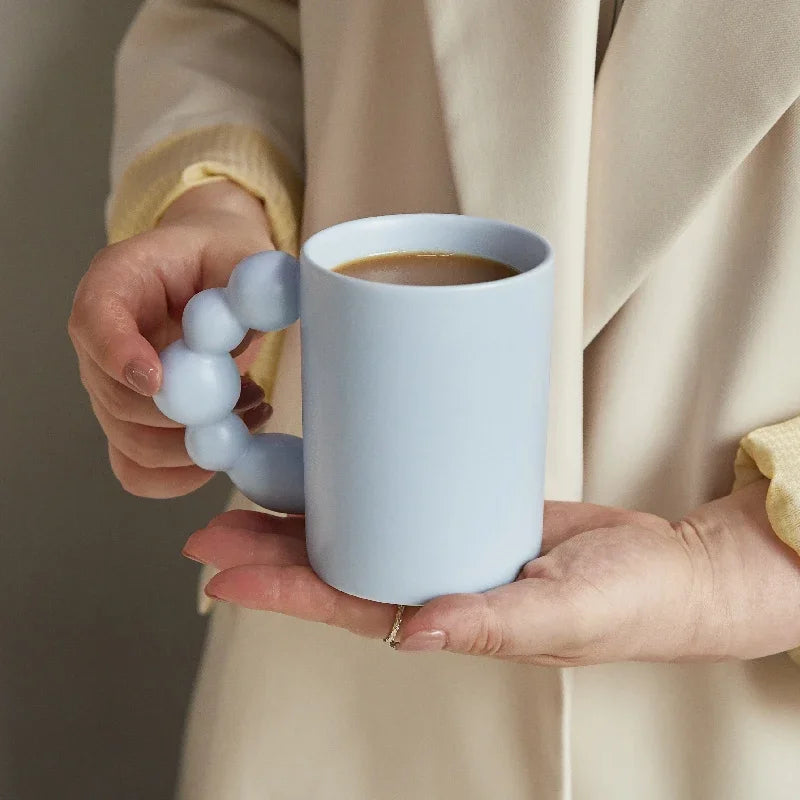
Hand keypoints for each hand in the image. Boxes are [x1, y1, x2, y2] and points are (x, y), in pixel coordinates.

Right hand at [69, 181, 274, 497]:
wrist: (211, 275)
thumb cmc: (222, 259)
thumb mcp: (244, 253)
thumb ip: (252, 280)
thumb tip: (265, 309)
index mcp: (116, 283)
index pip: (95, 320)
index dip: (119, 354)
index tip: (158, 380)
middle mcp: (100, 342)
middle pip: (116, 398)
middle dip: (187, 411)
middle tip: (250, 397)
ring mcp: (111, 390)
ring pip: (132, 443)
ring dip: (198, 445)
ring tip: (253, 413)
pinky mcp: (131, 424)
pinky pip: (138, 471)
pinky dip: (183, 476)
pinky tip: (226, 451)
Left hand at [182, 480, 799, 662]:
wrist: (664, 567)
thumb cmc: (623, 603)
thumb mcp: (560, 614)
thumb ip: (488, 624)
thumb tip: (408, 635)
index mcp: (443, 616)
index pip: (341, 602)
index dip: (277, 590)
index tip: (218, 570)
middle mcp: (433, 579)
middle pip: (334, 562)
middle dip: (270, 545)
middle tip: (212, 519)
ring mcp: (446, 541)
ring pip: (361, 526)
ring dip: (308, 509)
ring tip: (253, 482)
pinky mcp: (468, 505)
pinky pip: (403, 493)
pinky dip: (367, 477)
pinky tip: (342, 457)